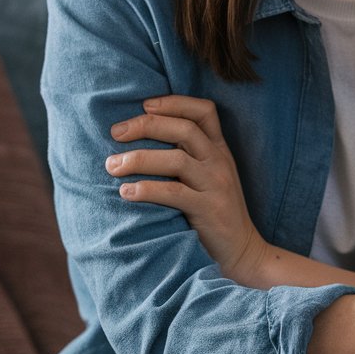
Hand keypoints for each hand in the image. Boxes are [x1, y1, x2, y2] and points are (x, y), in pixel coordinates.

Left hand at [105, 96, 267, 280]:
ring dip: (139, 159)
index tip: (144, 105)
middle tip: (116, 132)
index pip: (204, 111)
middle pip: (185, 129)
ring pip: (177, 159)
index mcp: (219, 149)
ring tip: (112, 165)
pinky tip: (126, 192)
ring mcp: (216, 185)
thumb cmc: (214, 211)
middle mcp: (219, 161)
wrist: (242, 251)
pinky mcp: (209, 210)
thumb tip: (140, 138)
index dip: (174, 102)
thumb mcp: (209, 176)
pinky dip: (147, 190)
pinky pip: (174, 193)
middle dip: (147, 125)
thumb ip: (187, 155)